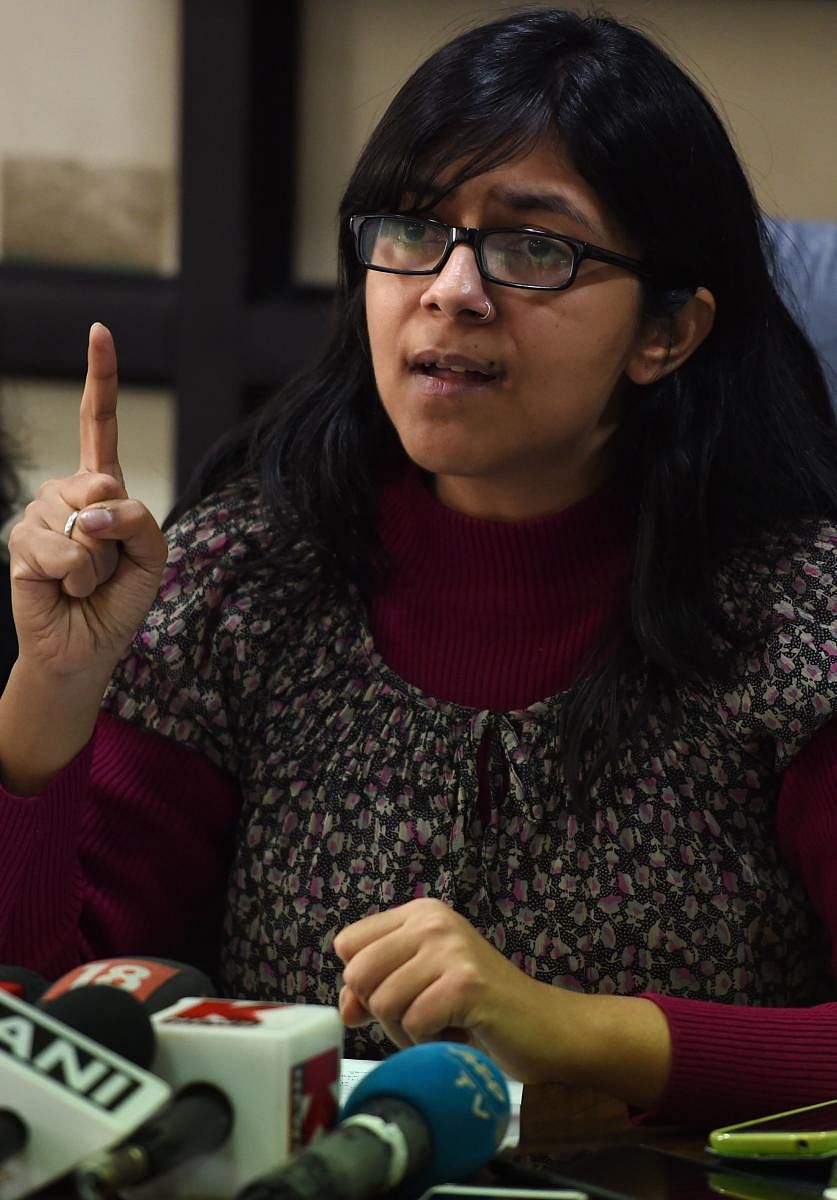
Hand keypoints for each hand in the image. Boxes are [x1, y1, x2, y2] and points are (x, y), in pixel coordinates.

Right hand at [8, 323, 167, 678]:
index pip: (98, 424)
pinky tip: (66, 588)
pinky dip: (76, 576)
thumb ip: (139, 519)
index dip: (100, 377)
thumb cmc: (119, 599)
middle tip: (107, 566)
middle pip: (104, 483)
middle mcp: (67, 493)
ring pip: (85, 522)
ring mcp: (39, 514)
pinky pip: (64, 549)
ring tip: (86, 580)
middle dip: (119, 534)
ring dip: (98, 562)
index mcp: (102, 487)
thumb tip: (92, 512)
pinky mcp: (20, 542)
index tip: (100, 330)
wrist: (87, 645)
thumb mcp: (152, 555)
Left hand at [334, 898, 673, 1101]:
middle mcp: (432, 920)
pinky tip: (459, 1035)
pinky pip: (413, 1024)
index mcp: (420, 913)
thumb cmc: (481, 1012)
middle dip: (383, 1012)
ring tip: (445, 1026)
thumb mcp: (421, 989)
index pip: (347, 944)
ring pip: (382, 1002)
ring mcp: (450, 948)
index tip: (396, 999)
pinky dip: (430, 1043)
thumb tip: (344, 1008)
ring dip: (407, 1033)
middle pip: (357, 975)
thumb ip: (376, 989)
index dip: (360, 983)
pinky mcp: (464, 983)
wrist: (548, 1029)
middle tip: (425, 1017)